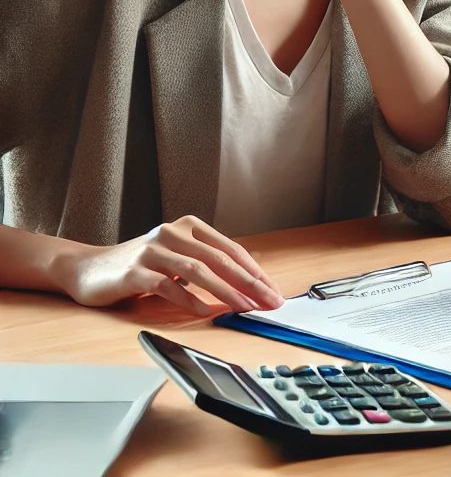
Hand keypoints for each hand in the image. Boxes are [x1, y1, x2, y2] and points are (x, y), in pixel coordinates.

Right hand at [52, 215, 285, 315]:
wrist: (89, 268)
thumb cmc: (141, 265)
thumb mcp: (177, 256)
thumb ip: (206, 262)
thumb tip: (247, 282)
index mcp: (190, 226)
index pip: (231, 249)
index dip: (255, 271)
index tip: (273, 291)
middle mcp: (173, 233)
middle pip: (220, 259)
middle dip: (249, 282)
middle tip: (268, 301)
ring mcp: (153, 250)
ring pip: (197, 270)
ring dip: (225, 291)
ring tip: (244, 308)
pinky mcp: (134, 271)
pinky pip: (167, 286)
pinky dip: (188, 300)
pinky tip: (204, 312)